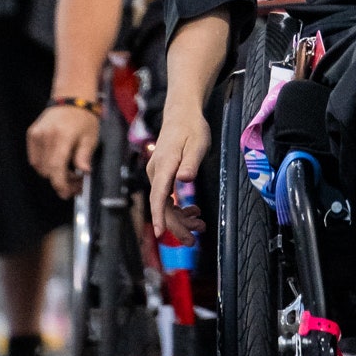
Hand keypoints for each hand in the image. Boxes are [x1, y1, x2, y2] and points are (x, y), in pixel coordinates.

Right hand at [27, 100, 99, 201]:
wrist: (72, 97)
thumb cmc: (85, 118)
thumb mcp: (90, 137)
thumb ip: (84, 155)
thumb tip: (84, 172)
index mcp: (62, 136)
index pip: (56, 167)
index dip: (61, 184)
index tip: (69, 193)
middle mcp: (45, 136)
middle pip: (48, 170)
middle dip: (61, 180)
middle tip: (76, 182)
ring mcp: (35, 135)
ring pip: (40, 167)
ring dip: (53, 173)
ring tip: (68, 171)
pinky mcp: (31, 135)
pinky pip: (35, 159)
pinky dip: (45, 164)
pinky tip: (58, 161)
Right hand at [148, 100, 212, 242]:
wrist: (182, 114)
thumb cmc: (191, 128)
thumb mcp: (197, 143)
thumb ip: (191, 162)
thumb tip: (184, 180)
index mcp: (164, 166)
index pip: (158, 195)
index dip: (159, 216)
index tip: (159, 233)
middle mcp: (156, 172)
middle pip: (162, 205)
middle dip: (176, 225)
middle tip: (192, 241)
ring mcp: (158, 174)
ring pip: (166, 203)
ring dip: (180, 218)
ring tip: (199, 227)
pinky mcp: (163, 175)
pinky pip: (168, 197)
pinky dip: (179, 207)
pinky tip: (193, 212)